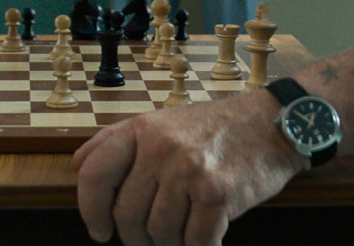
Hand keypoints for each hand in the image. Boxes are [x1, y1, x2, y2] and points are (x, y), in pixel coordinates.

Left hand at [73, 90, 305, 245]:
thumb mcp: (162, 121)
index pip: (95, 175)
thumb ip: (117, 140)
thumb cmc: (215, 128)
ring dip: (170, 245)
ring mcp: (189, 170)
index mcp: (142, 129)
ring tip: (183, 235)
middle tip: (151, 242)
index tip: (100, 231)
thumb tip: (78, 164)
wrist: (275, 122)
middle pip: (127, 215)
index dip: (90, 210)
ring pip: (160, 233)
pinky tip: (206, 239)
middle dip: (136, 239)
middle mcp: (161, 147)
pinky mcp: (218, 193)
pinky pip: (196, 242)